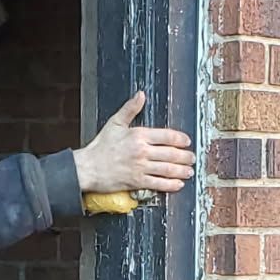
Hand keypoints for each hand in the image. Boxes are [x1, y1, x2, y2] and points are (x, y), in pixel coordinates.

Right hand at [72, 91, 194, 194]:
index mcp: (139, 135)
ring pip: (168, 170)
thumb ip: (130, 109)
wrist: (88, 168)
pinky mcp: (137, 182)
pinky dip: (171, 185)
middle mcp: (142, 151)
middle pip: (171, 154)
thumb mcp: (115, 123)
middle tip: (192, 158)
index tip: (187, 142)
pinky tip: (178, 184)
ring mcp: (140, 167)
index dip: (180, 139)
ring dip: (182, 171)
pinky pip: (159, 184)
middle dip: (185, 157)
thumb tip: (141, 94)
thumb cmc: (100, 146)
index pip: (167, 136)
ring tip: (189, 172)